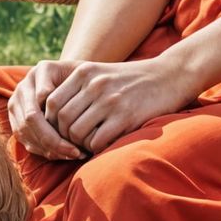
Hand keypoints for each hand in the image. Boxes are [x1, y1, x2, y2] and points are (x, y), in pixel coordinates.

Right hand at [7, 60, 84, 159]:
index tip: (79, 135)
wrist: (74, 79)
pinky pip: (26, 140)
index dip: (56, 122)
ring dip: (49, 148)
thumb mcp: (85, 75)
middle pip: (30, 121)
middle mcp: (24, 87)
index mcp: (40, 72)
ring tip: (72, 155)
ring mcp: (17, 104)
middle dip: (53, 140)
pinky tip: (63, 155)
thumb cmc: (85, 79)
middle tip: (76, 152)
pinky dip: (44, 150)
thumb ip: (73, 81)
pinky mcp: (16, 120)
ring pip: (26, 133)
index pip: (41, 100)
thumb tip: (45, 97)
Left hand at [42, 56, 193, 155]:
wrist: (169, 76)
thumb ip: (77, 87)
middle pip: (62, 120)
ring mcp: (110, 101)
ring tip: (87, 144)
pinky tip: (102, 145)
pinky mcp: (126, 117)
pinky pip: (97, 141)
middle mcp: (94, 84)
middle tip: (72, 143)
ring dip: (79, 144)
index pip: (52, 103)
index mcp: (84, 72)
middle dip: (64, 136)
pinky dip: (95, 148)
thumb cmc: (131, 80)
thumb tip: (50, 114)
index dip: (51, 121)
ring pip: (77, 133)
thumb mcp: (101, 73)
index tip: (61, 130)